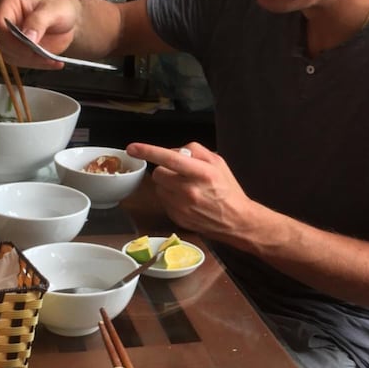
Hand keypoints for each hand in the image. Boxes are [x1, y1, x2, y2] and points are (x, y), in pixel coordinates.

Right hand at [0, 0, 78, 68]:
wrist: (68, 22)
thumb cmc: (60, 9)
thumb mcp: (53, 11)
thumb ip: (39, 22)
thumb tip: (27, 37)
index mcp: (9, 3)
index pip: (0, 24)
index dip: (12, 38)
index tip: (31, 45)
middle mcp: (6, 21)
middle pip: (3, 42)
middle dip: (24, 52)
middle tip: (44, 54)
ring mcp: (10, 37)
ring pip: (11, 55)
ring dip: (31, 60)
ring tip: (51, 59)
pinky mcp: (17, 50)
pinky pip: (21, 62)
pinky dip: (37, 64)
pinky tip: (52, 62)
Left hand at [125, 141, 258, 241]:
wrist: (236, 220)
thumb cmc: (227, 189)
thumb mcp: (218, 162)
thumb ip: (195, 150)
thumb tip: (174, 150)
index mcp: (201, 173)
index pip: (170, 158)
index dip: (148, 151)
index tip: (132, 147)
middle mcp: (189, 190)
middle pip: (158, 173)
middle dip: (165, 170)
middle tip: (179, 173)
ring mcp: (181, 206)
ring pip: (159, 188)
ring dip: (167, 184)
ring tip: (185, 188)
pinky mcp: (177, 218)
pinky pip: (164, 201)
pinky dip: (171, 198)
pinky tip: (186, 200)